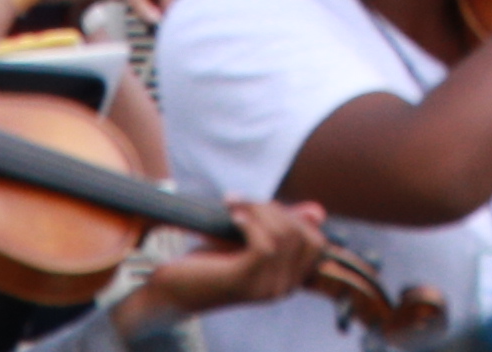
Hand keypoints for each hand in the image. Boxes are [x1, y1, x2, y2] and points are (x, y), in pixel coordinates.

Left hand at [120, 198, 337, 333]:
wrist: (172, 288)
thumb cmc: (211, 263)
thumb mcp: (250, 239)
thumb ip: (282, 226)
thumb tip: (318, 211)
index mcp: (288, 280)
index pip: (316, 243)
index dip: (296, 217)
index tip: (266, 206)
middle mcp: (282, 289)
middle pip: (301, 235)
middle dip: (275, 208)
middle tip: (245, 202)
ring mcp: (264, 288)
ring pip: (282, 236)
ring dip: (258, 210)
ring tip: (235, 204)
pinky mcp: (243, 282)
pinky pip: (263, 245)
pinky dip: (249, 221)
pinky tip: (232, 214)